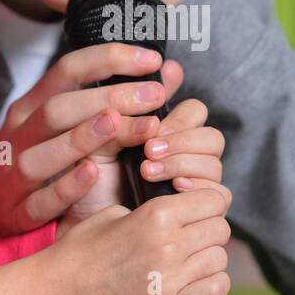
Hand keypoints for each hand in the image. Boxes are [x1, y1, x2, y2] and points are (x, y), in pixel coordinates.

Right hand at [0, 43, 180, 239]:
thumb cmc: (46, 159)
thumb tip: (171, 72)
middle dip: (108, 98)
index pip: (69, 69)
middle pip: (59, 107)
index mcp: (33, 105)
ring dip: (83, 137)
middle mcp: (20, 133)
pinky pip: (39, 198)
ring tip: (121, 125)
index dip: (110, 60)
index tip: (152, 59)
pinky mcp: (16, 209)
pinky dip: (65, 186)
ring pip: (42, 151)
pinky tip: (94, 173)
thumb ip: (123, 100)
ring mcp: (13, 171)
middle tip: (153, 96)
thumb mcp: (74, 124)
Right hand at [49, 188, 232, 294]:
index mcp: (155, 215)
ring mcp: (170, 278)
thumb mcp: (113, 214)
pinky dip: (210, 284)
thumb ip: (152, 211)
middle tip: (193, 237)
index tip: (203, 210)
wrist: (55, 294)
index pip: (213, 199)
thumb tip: (180, 211)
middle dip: (209, 231)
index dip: (209, 203)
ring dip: (208, 259)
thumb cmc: (77, 255)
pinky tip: (192, 282)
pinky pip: (216, 289)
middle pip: (221, 229)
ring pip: (220, 258)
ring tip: (188, 262)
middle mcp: (168, 244)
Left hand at [61, 95, 228, 229]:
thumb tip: (168, 68)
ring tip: (149, 170)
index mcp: (168, 136)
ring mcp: (194, 187)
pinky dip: (196, 187)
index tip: (154, 123)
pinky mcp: (197, 214)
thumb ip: (130, 105)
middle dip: (183, 139)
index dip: (179, 116)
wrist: (76, 226)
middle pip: (212, 137)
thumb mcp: (102, 136)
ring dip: (183, 162)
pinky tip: (174, 189)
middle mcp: (187, 160)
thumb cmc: (86, 181)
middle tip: (150, 148)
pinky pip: (218, 196)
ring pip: (215, 164)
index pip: (196, 112)